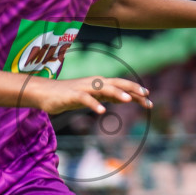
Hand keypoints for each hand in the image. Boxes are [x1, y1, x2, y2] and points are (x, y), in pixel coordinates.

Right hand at [27, 75, 151, 115]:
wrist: (46, 93)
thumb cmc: (70, 96)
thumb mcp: (93, 96)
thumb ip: (108, 96)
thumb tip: (126, 98)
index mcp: (101, 83)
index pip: (122, 85)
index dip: (136, 91)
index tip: (149, 99)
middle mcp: (95, 83)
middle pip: (117, 83)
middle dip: (132, 88)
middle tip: (147, 95)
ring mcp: (84, 88)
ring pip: (103, 88)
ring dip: (116, 93)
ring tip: (128, 100)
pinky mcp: (73, 95)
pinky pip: (85, 99)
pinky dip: (94, 104)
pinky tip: (102, 112)